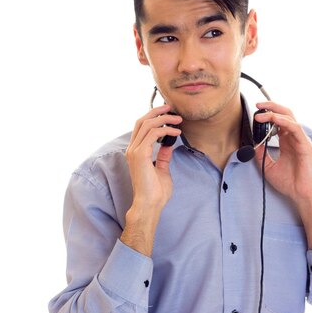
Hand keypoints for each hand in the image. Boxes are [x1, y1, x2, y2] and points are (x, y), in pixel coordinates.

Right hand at [121, 104, 181, 254]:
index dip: (153, 116)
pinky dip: (166, 130)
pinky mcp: (140, 155)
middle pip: (142, 121)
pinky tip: (177, 132)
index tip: (168, 112)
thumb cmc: (156, 192)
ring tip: (179, 120)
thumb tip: (169, 145)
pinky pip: (153, 134)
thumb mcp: (162, 169)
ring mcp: (134, 151)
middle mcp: (132, 149)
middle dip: (158, 111)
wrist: (150, 204)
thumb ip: (163, 156)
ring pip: (148, 124)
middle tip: (172, 108)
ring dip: (165, 119)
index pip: (141, 126)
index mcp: (135, 151)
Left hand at [254, 101, 311, 247]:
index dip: (267, 115)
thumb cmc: (290, 183)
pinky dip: (284, 121)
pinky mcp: (305, 145)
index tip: (254, 113)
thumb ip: (261, 154)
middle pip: (285, 115)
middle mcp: (294, 138)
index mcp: (287, 142)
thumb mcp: (268, 167)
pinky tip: (273, 120)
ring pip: (289, 118)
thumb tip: (253, 143)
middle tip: (257, 106)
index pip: (278, 122)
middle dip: (271, 107)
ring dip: (274, 113)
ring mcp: (300, 140)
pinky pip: (295, 128)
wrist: (302, 195)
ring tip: (260, 113)